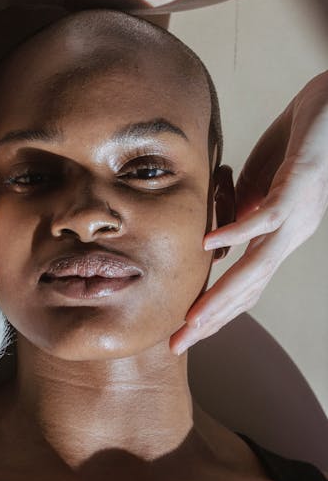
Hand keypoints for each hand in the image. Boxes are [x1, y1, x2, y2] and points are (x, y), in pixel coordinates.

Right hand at [170, 71, 327, 353]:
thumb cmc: (303, 135)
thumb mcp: (260, 178)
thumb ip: (242, 207)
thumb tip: (221, 238)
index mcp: (279, 235)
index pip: (245, 285)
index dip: (215, 312)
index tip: (184, 332)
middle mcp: (290, 235)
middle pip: (248, 290)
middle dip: (211, 321)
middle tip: (177, 345)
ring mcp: (296, 217)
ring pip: (257, 268)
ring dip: (222, 297)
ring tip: (192, 319)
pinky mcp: (297, 189)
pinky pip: (264, 218)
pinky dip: (236, 234)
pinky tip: (207, 247)